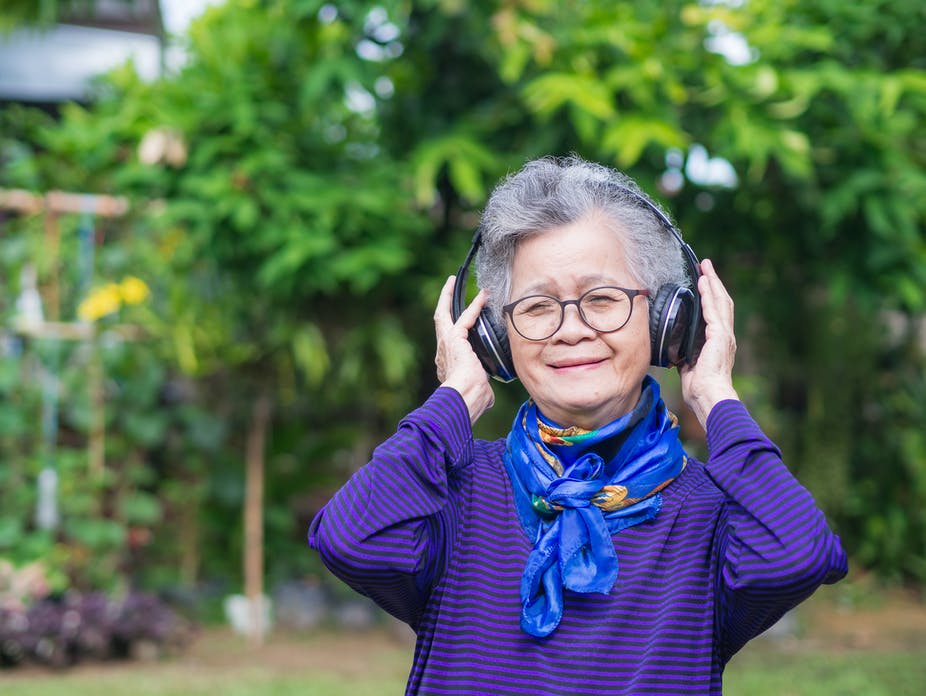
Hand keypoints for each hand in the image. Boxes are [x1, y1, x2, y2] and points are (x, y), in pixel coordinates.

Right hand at [434, 275, 494, 423]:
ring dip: (448, 297)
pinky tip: (482, 295)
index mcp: (448, 367)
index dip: (456, 335)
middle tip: (447, 290)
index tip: (461, 329)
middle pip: (440, 324)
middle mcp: (442, 354)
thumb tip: (488, 395)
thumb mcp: (479, 394)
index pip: (451, 347)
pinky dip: (473, 305)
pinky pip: (463, 317)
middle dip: (443, 305)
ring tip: (453, 281)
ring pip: (443, 316)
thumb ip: (482, 390)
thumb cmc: (470, 400)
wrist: (463, 398)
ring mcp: (445, 345)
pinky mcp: (453, 338)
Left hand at [678, 258, 738, 428]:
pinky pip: (713, 311)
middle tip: (705, 266)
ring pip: (719, 302)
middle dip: (713, 282)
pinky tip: (704, 283)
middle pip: (721, 302)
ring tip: (705, 267)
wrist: (709, 395)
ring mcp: (723, 335)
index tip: (703, 281)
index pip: (715, 312)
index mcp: (718, 341)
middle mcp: (724, 335)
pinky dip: (709, 295)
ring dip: (712, 283)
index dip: (711, 295)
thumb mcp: (689, 365)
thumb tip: (675, 350)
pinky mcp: (719, 336)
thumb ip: (685, 354)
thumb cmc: (699, 386)